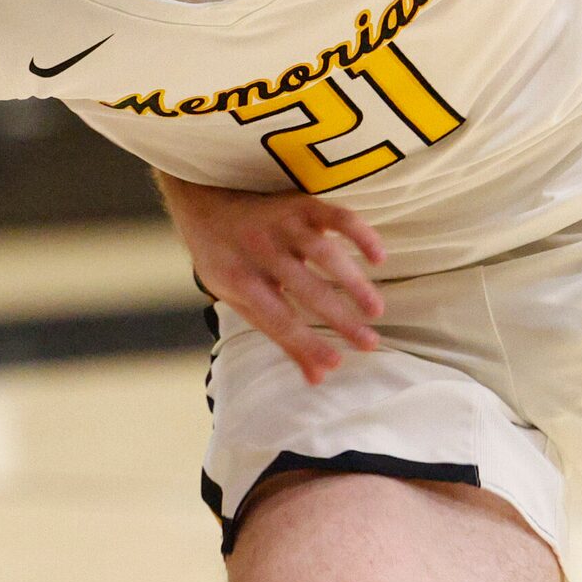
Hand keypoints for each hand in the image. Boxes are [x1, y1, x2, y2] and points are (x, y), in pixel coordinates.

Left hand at [164, 177, 386, 383]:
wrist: (204, 204)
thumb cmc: (227, 262)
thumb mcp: (239, 300)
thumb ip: (280, 336)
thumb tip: (318, 378)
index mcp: (240, 279)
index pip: (279, 319)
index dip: (308, 343)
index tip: (336, 363)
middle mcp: (261, 250)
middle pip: (307, 289)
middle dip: (341, 319)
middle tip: (370, 343)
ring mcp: (282, 224)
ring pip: (324, 253)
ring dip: (353, 282)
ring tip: (376, 310)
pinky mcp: (301, 204)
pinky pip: (336, 217)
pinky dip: (361, 234)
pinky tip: (378, 257)